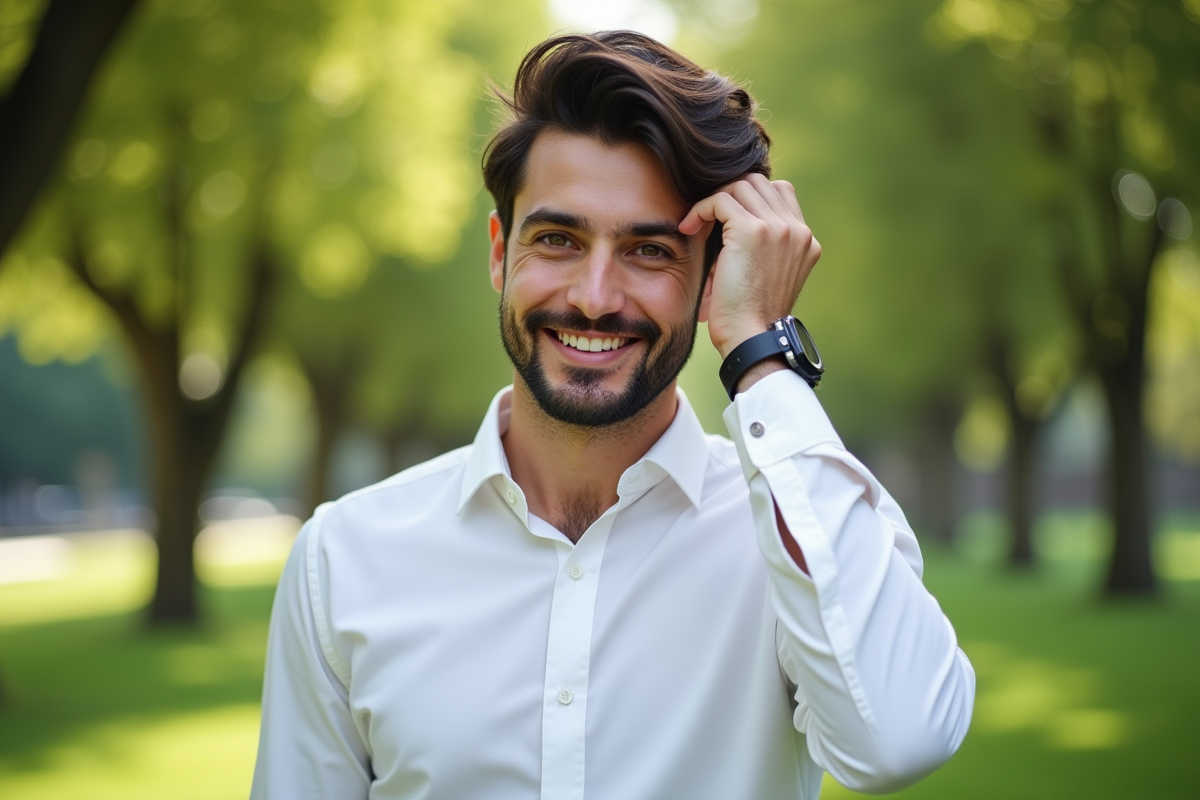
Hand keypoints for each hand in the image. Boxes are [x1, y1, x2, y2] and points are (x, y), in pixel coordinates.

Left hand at [679, 174, 820, 359]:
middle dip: (729, 194)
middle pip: (759, 183)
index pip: (781, 192)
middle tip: (707, 216)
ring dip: (714, 201)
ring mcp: (778, 228)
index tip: (725, 216)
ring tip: (696, 223)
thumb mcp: (768, 277)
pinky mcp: (754, 231)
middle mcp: (797, 230)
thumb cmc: (751, 317)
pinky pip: (720, 200)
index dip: (750, 197)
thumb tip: (732, 227)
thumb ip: (765, 248)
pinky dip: (700, 209)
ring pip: (740, 186)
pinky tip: (689, 227)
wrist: (751, 337)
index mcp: (806, 241)